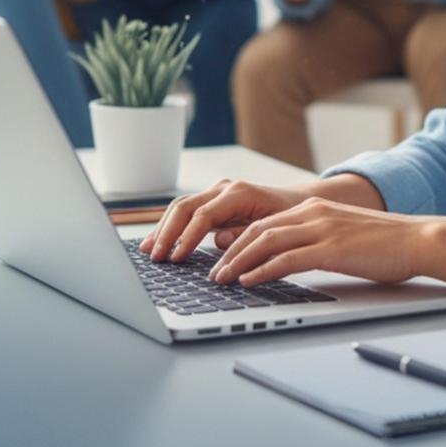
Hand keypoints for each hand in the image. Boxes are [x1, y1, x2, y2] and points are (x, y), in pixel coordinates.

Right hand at [139, 178, 319, 261]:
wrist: (298, 202)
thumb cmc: (290, 217)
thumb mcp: (274, 229)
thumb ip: (246, 236)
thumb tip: (217, 242)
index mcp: (239, 193)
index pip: (203, 215)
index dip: (187, 238)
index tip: (176, 258)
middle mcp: (224, 188)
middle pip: (185, 207)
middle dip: (166, 232)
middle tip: (153, 256)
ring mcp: (217, 192)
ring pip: (181, 207)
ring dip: (163, 228)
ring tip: (148, 250)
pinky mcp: (213, 201)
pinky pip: (186, 211)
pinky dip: (171, 226)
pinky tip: (159, 242)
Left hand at [208, 198, 432, 287]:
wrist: (416, 239)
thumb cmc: (386, 244)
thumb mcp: (343, 234)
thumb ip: (317, 240)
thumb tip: (293, 259)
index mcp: (314, 207)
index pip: (265, 223)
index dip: (239, 240)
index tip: (223, 257)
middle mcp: (313, 213)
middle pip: (258, 230)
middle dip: (231, 252)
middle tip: (214, 272)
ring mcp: (321, 229)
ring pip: (266, 242)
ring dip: (238, 262)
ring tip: (222, 279)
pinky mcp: (330, 248)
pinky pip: (286, 259)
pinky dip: (262, 270)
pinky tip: (249, 281)